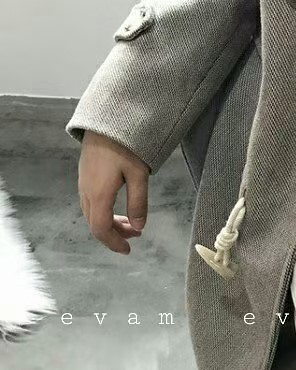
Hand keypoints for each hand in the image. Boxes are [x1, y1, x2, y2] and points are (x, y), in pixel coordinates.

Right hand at [78, 131, 149, 253]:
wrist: (107, 120)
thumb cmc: (126, 145)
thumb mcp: (139, 175)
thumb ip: (138, 202)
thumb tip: (138, 227)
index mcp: (99, 194)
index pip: (101, 228)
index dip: (114, 242)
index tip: (129, 250)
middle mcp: (86, 191)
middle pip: (95, 223)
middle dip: (114, 234)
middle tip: (135, 236)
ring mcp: (83, 182)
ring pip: (92, 213)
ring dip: (109, 223)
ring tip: (130, 223)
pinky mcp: (84, 175)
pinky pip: (91, 202)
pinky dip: (104, 211)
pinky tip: (118, 206)